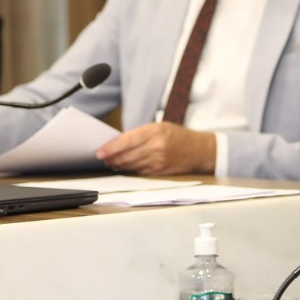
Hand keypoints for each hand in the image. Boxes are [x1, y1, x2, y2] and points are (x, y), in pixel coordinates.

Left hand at [95, 122, 215, 174]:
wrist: (200, 150)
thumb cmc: (178, 136)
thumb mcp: (160, 127)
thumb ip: (140, 134)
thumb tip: (117, 143)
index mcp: (154, 131)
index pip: (126, 141)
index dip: (110, 148)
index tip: (99, 151)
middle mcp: (156, 147)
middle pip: (126, 156)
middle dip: (111, 158)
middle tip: (102, 158)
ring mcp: (158, 161)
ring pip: (131, 166)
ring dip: (118, 165)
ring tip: (111, 163)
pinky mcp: (160, 172)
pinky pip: (139, 172)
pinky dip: (129, 170)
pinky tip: (124, 168)